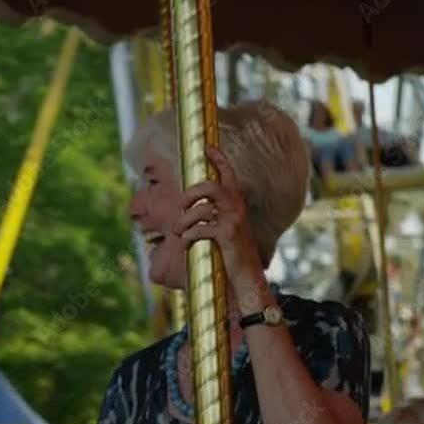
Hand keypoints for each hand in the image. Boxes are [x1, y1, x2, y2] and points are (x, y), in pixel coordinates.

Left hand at [172, 146, 264, 290]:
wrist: (247, 277)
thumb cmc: (233, 254)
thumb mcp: (226, 229)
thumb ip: (214, 215)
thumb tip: (190, 207)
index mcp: (236, 204)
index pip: (228, 175)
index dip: (219, 159)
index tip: (207, 147)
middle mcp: (237, 208)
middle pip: (211, 186)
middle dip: (190, 193)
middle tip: (180, 205)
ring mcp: (233, 222)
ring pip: (202, 208)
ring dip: (183, 220)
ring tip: (177, 231)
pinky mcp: (227, 236)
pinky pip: (200, 229)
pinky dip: (188, 236)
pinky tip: (186, 243)